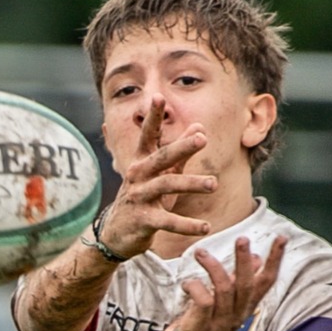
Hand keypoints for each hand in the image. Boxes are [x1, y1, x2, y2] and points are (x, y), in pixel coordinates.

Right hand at [96, 101, 219, 259]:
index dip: (153, 117)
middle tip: (202, 139)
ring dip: (191, 184)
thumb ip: (181, 152)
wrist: (117, 233)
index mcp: (142, 160)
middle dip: (181, 147)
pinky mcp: (143, 220)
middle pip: (161, 158)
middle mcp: (138, 175)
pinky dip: (187, 225)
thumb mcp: (162, 173)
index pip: (149, 135)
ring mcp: (139, 197)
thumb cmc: (144, 198)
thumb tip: (200, 127)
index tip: (158, 97)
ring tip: (214, 184)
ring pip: (167, 186)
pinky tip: (205, 226)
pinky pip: (168, 221)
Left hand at [163, 234, 289, 330]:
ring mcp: (222, 321)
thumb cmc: (210, 318)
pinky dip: (194, 286)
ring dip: (214, 267)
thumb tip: (257, 258)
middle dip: (245, 261)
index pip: (267, 281)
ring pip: (225, 290)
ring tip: (200, 252)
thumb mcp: (230, 299)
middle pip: (247, 284)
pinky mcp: (204, 325)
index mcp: (248, 305)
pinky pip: (204, 300)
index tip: (281, 238)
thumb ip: (242, 280)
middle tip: (242, 239)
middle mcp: (239, 313)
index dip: (275, 260)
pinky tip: (187, 283)